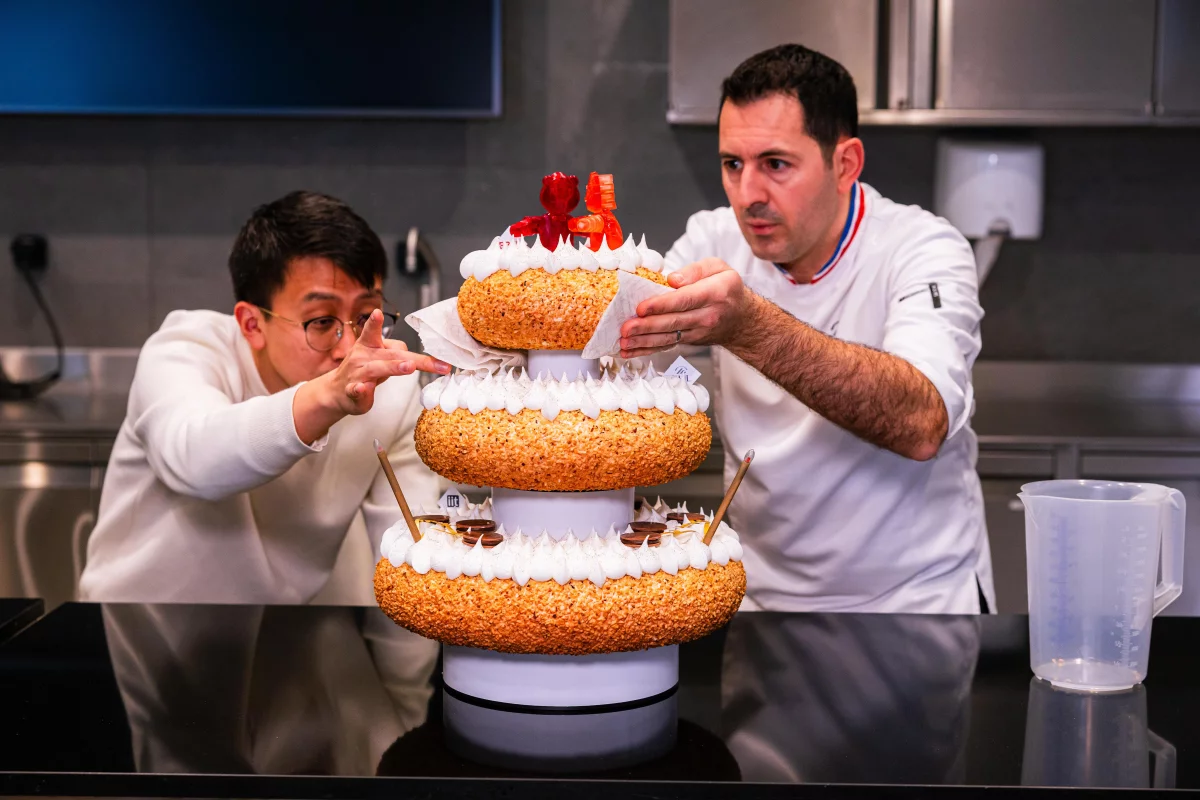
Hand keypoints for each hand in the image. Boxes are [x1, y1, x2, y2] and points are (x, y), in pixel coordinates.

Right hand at [294, 310, 449, 442]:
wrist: (338, 391)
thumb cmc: (364, 370)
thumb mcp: (380, 357)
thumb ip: (398, 354)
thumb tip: (415, 358)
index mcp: (368, 344)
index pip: (373, 331)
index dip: (375, 322)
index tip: (377, 313)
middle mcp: (362, 356)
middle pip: (389, 354)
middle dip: (408, 358)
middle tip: (418, 361)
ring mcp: (357, 373)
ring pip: (375, 369)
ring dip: (393, 367)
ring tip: (408, 367)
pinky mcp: (352, 391)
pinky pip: (356, 389)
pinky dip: (360, 389)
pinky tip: (362, 388)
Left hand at [618, 258, 750, 358]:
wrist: (743, 319)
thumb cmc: (727, 289)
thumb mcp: (719, 268)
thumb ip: (695, 270)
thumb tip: (672, 279)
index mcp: (714, 294)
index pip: (684, 300)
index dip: (661, 305)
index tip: (642, 308)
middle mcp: (706, 316)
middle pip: (672, 322)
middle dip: (646, 326)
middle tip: (626, 328)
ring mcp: (697, 332)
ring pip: (668, 337)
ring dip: (643, 341)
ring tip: (624, 341)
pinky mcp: (689, 341)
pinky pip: (666, 346)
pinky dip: (647, 350)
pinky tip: (630, 351)